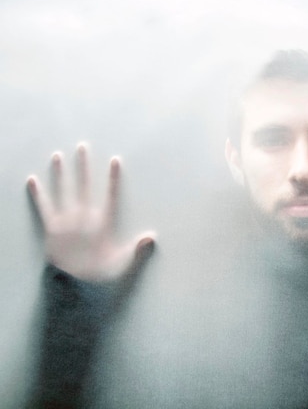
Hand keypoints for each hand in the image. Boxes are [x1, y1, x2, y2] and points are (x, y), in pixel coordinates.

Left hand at [27, 143, 154, 281]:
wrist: (72, 283)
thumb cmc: (99, 271)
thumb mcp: (122, 262)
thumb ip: (136, 249)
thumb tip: (152, 236)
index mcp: (102, 223)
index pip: (110, 195)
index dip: (113, 177)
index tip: (115, 160)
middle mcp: (83, 217)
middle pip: (84, 186)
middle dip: (83, 166)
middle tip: (81, 147)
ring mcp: (65, 220)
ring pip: (63, 191)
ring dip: (60, 173)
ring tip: (58, 156)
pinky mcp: (51, 227)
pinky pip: (43, 207)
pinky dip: (38, 193)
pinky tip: (32, 179)